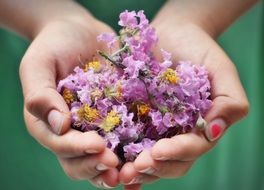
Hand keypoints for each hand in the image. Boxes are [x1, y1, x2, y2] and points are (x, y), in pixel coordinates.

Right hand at [20, 10, 119, 188]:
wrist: (80, 32)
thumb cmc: (55, 44)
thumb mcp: (40, 64)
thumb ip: (41, 94)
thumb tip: (59, 126)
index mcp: (47, 123)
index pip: (60, 144)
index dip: (77, 149)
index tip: (97, 144)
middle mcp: (71, 131)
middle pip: (80, 161)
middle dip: (96, 165)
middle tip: (115, 165)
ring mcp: (94, 127)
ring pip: (101, 159)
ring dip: (114, 170)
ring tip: (130, 172)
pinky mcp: (115, 119)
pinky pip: (123, 140)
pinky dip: (131, 154)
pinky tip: (146, 157)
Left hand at [119, 21, 248, 188]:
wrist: (172, 34)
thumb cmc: (199, 49)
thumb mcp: (220, 70)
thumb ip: (230, 101)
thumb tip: (214, 132)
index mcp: (199, 127)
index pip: (191, 149)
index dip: (176, 154)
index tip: (157, 152)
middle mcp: (178, 133)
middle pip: (169, 162)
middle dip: (153, 168)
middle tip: (133, 169)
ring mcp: (156, 129)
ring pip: (149, 158)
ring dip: (135, 169)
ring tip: (118, 173)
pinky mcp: (136, 119)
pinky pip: (128, 141)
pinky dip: (120, 155)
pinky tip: (108, 161)